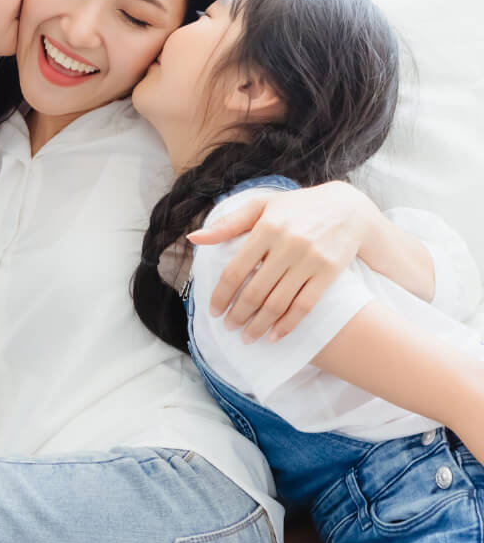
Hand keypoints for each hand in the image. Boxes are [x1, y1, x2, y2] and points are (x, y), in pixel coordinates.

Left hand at [188, 181, 377, 341]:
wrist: (349, 210)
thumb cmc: (297, 207)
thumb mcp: (261, 205)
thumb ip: (227, 224)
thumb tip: (193, 238)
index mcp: (266, 227)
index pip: (235, 270)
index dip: (221, 295)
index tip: (214, 311)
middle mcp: (288, 244)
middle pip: (255, 291)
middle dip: (238, 315)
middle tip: (228, 328)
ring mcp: (310, 260)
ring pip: (278, 302)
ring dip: (259, 325)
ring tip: (247, 337)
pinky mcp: (329, 273)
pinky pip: (304, 306)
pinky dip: (287, 325)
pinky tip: (274, 337)